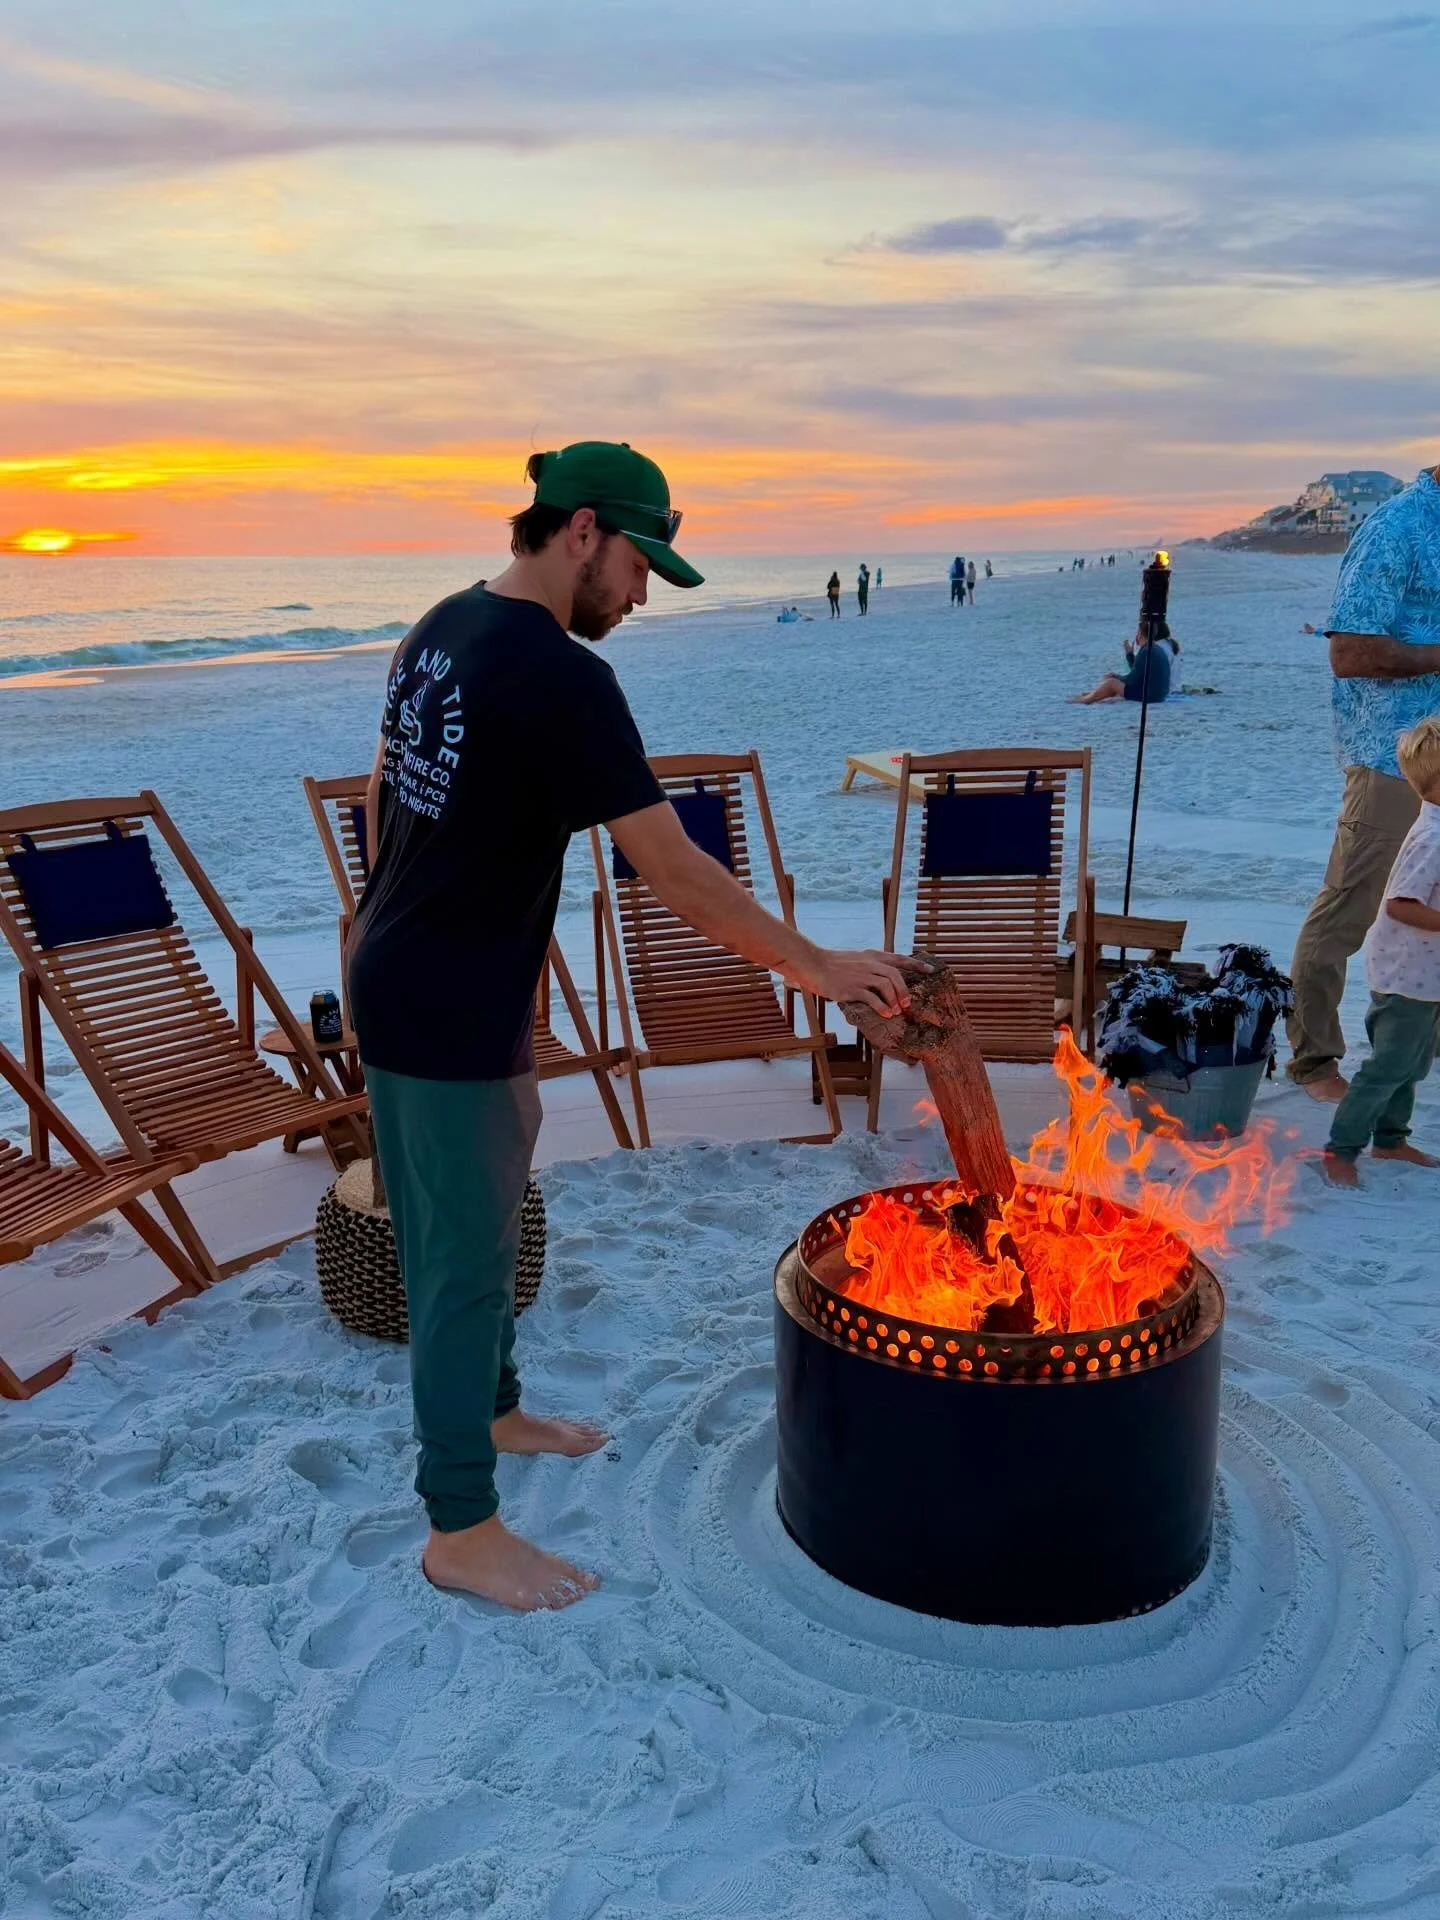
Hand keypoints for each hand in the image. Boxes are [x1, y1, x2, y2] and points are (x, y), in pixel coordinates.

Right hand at [795, 948, 914, 1015]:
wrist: (814, 964)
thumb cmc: (833, 964)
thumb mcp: (856, 959)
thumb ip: (870, 966)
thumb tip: (883, 977)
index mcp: (872, 956)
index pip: (899, 958)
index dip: (916, 965)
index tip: (931, 971)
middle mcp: (869, 964)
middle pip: (895, 975)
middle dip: (904, 990)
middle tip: (908, 1004)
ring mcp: (861, 975)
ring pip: (886, 986)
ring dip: (895, 1000)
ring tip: (897, 1011)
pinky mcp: (852, 988)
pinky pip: (872, 998)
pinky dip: (882, 1007)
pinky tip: (885, 1014)